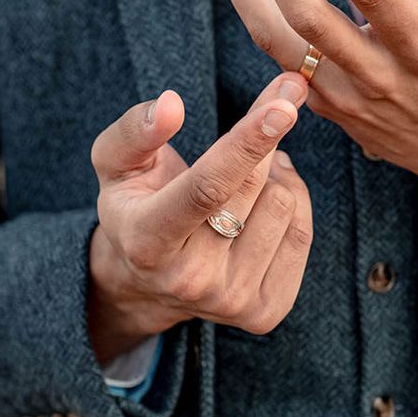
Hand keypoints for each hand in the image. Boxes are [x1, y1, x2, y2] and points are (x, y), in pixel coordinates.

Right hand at [87, 72, 312, 362]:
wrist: (148, 282)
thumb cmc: (133, 205)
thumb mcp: (114, 164)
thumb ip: (135, 130)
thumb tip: (170, 104)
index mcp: (146, 241)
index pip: (207, 187)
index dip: (246, 143)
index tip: (284, 106)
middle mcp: (189, 280)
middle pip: (252, 187)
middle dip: (265, 137)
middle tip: (275, 107)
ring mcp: (230, 301)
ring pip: (283, 204)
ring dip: (275, 173)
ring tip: (246, 175)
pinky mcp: (265, 312)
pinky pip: (303, 233)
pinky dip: (291, 201)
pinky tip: (263, 201)